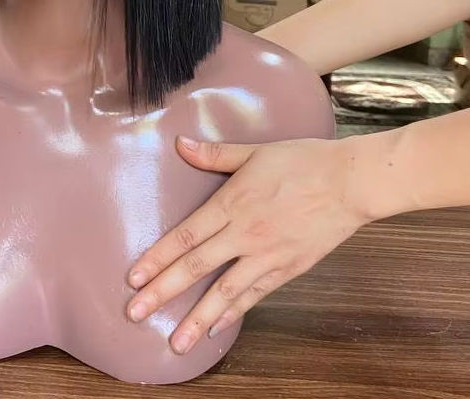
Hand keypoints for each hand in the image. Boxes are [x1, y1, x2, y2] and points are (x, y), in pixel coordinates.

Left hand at [125, 136, 371, 353]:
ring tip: (176, 342)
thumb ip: (214, 153)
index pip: (186, 236)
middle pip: (197, 268)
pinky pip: (256, 295)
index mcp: (232, 203)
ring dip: (197, 318)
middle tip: (135, 314)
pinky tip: (216, 329)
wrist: (351, 182)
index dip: (158, 258)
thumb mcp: (254, 151)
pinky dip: (234, 314)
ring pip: (226, 293)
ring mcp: (268, 256)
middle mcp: (245, 234)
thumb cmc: (302, 160)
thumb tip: (179, 143)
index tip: (134, 278)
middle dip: (163, 292)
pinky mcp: (289, 269)